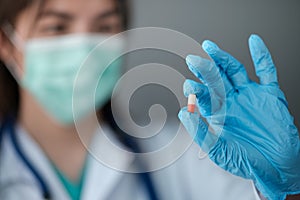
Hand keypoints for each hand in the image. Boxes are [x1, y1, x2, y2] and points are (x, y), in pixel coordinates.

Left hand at [178, 34, 299, 199]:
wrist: (277, 167)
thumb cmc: (246, 161)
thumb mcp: (218, 151)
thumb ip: (200, 132)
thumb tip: (182, 113)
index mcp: (217, 113)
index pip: (202, 96)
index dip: (195, 89)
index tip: (189, 85)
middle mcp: (231, 101)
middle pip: (215, 79)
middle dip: (204, 69)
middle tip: (192, 60)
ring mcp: (249, 95)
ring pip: (234, 71)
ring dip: (223, 58)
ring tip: (209, 47)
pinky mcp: (269, 94)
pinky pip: (266, 71)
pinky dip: (261, 55)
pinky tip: (254, 41)